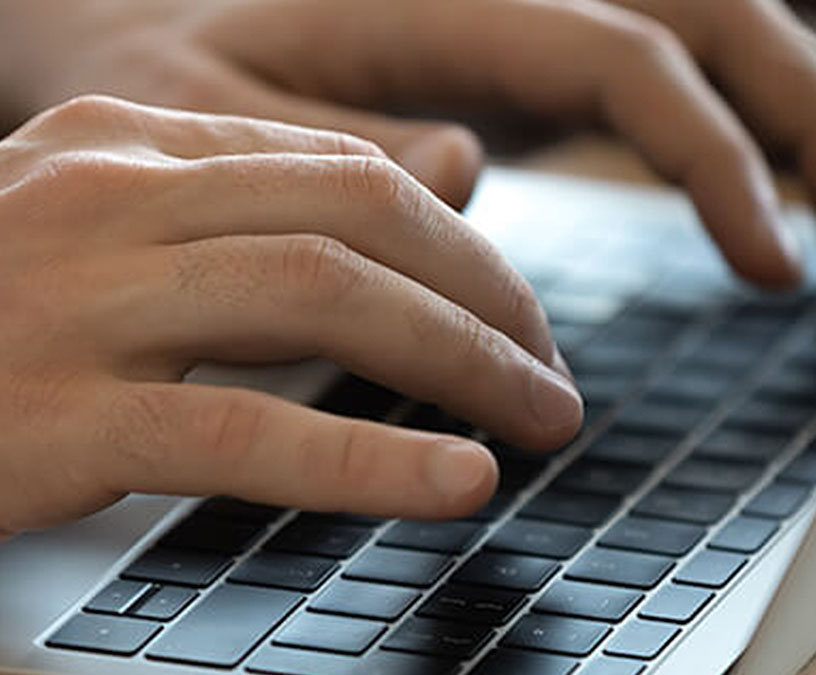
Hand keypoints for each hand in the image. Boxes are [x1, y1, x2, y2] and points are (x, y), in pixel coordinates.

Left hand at [0, 0, 815, 287]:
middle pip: (713, 20)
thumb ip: (338, 150)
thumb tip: (470, 171)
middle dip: (813, 126)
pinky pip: (674, 88)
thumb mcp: (206, 118)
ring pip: (717, 44)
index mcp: (443, 0)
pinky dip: (756, 138)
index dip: (716, 154)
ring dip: (814, 126)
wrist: (140, 31)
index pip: (625, 52)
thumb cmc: (163, 69)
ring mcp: (533, 31)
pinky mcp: (538, 73)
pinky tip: (815, 193)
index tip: (771, 267)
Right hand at [0, 96, 581, 537]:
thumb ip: (259, 213)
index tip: (522, 317)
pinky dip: (368, 459)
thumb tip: (444, 185)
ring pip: (321, 301)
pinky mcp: (52, 414)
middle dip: (487, 301)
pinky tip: (455, 485)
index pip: (346, 174)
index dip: (464, 248)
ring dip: (461, 366)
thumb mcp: (113, 240)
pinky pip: (244, 429)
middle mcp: (106, 197)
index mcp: (127, 149)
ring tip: (541, 422)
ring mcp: (74, 300)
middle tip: (553, 378)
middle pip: (356, 222)